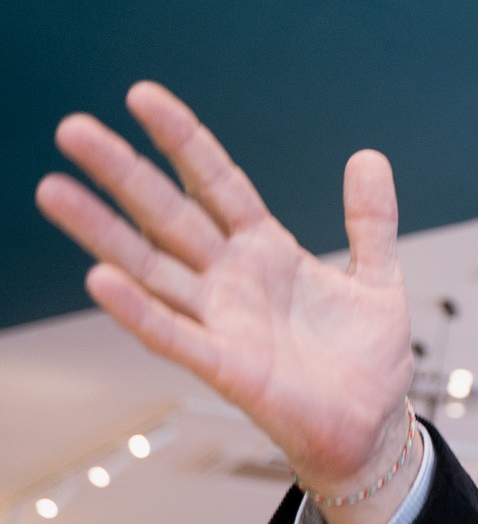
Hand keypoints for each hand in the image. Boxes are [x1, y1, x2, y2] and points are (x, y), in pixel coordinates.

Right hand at [36, 81, 414, 493]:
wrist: (373, 428)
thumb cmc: (366, 359)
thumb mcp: (378, 280)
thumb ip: (370, 222)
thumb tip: (368, 157)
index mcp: (267, 251)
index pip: (217, 183)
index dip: (183, 141)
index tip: (140, 96)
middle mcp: (232, 280)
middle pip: (169, 215)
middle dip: (123, 173)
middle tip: (72, 129)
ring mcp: (222, 322)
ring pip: (151, 268)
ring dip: (104, 233)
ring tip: (54, 190)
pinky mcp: (225, 368)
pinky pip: (173, 335)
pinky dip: (139, 311)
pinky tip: (100, 280)